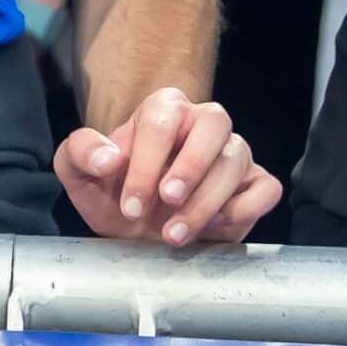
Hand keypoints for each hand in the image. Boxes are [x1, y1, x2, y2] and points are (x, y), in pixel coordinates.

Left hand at [56, 88, 279, 245]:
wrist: (137, 234)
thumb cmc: (113, 197)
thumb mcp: (80, 175)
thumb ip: (81, 153)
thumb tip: (108, 156)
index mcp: (162, 110)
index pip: (161, 122)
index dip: (146, 164)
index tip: (130, 205)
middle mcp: (202, 123)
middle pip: (214, 123)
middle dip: (190, 166)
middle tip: (167, 201)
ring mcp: (233, 152)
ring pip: (236, 160)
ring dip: (207, 202)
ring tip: (175, 235)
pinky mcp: (254, 184)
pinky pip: (266, 187)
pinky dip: (246, 208)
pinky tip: (216, 228)